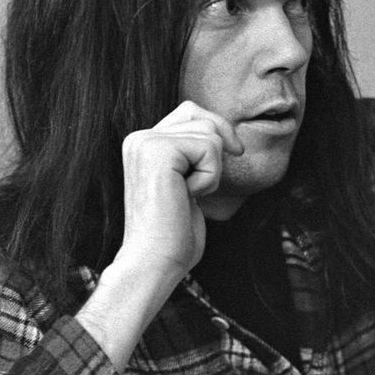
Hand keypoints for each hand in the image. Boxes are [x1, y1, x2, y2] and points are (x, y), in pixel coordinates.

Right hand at [75, 102, 242, 371]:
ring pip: (209, 133)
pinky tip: (187, 197)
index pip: (190, 111)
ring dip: (212, 171)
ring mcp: (145, 142)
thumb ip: (192, 154)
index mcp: (142, 144)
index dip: (217, 130)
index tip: (235, 152)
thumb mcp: (186, 183)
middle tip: (200, 188)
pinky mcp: (158, 151)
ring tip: (188, 195)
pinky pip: (209, 149)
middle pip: (203, 118)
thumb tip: (224, 133)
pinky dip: (209, 178)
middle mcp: (139, 138)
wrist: (154, 262)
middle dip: (216, 153)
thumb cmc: (174, 234)